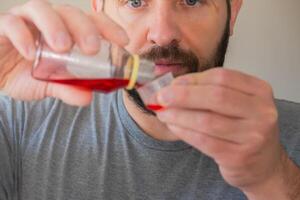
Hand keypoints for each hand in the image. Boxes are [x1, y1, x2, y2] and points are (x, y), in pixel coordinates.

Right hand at [0, 0, 127, 105]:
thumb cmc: (23, 74)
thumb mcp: (49, 85)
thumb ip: (67, 88)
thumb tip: (87, 97)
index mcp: (64, 32)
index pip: (89, 22)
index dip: (107, 27)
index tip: (123, 40)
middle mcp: (46, 22)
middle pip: (69, 12)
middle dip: (84, 28)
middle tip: (92, 48)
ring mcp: (24, 21)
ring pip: (41, 9)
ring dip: (54, 26)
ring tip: (62, 47)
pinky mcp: (1, 27)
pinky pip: (11, 22)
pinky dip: (22, 35)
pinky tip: (30, 52)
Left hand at [156, 68, 295, 197]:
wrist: (263, 164)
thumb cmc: (242, 129)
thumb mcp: (236, 104)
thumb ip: (208, 93)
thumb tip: (172, 88)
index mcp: (259, 91)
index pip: (221, 77)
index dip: (192, 80)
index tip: (171, 85)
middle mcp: (261, 111)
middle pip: (215, 96)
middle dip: (182, 95)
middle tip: (160, 97)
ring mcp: (253, 136)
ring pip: (206, 120)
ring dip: (178, 115)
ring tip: (162, 113)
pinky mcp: (239, 156)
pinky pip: (203, 140)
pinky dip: (183, 131)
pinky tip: (173, 126)